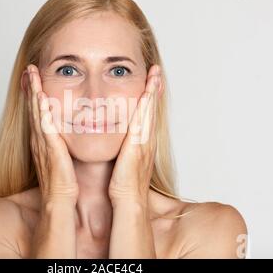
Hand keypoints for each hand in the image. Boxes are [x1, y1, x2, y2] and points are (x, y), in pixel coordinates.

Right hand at [26, 64, 78, 204]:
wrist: (60, 200)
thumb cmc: (64, 182)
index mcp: (44, 141)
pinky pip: (42, 122)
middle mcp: (39, 139)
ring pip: (36, 111)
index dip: (36, 96)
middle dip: (31, 87)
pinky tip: (40, 93)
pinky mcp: (47, 146)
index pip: (39, 113)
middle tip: (30, 68)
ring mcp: (41, 141)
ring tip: (31, 73)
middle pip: (34, 108)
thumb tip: (69, 137)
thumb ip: (63, 147)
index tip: (36, 79)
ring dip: (33, 91)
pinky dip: (40, 107)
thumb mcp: (63, 159)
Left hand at [108, 65, 160, 205]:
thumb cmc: (123, 186)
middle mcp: (147, 140)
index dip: (149, 100)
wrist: (128, 201)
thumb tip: (116, 146)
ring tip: (155, 74)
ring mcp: (146, 142)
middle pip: (152, 110)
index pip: (146, 117)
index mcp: (142, 144)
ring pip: (150, 111)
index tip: (149, 84)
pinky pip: (144, 120)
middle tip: (156, 71)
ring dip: (153, 91)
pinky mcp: (140, 145)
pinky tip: (148, 90)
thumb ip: (122, 152)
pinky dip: (147, 104)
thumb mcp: (123, 163)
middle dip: (154, 89)